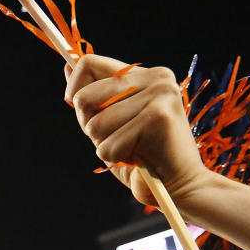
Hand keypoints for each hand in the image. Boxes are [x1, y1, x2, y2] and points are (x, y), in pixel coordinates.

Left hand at [64, 54, 211, 206]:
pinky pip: (109, 145)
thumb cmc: (145, 158)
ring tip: (133, 149)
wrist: (182, 186)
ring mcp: (159, 94)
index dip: (75, 90)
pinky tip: (140, 159)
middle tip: (119, 138)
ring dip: (106, 146)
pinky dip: (116, 159)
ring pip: (95, 125)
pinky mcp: (157, 116)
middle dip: (90, 127)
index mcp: (145, 75)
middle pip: (84, 96)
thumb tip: (67, 66)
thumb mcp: (112, 123)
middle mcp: (155, 77)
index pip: (89, 63)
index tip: (83, 113)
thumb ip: (94, 98)